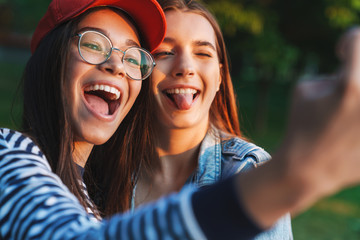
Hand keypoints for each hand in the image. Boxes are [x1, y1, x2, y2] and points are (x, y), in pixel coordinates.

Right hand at [235, 27, 359, 228]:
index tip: (340, 52)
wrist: (308, 169)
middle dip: (355, 69)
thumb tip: (349, 70)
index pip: (358, 39)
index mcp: (350, 85)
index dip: (347, 41)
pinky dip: (356, 117)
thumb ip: (332, 72)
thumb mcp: (304, 90)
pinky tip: (349, 123)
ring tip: (346, 107)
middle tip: (346, 82)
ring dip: (357, 91)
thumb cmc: (300, 126)